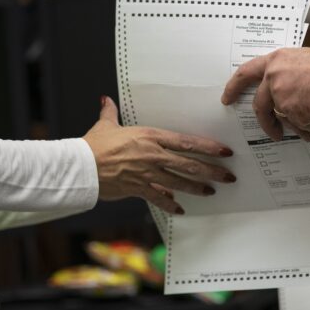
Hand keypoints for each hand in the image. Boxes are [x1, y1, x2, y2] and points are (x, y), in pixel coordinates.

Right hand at [84, 96, 235, 214]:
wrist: (80, 166)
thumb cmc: (93, 146)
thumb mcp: (105, 125)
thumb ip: (110, 112)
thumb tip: (107, 100)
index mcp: (150, 137)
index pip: (186, 142)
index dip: (208, 147)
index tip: (223, 151)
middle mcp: (153, 155)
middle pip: (189, 164)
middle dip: (211, 170)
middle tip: (228, 176)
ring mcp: (148, 173)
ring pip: (180, 182)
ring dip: (197, 188)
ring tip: (211, 191)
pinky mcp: (138, 189)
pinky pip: (159, 198)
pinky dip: (170, 204)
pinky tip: (180, 209)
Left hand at [221, 47, 309, 140]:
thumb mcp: (303, 61)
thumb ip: (287, 73)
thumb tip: (283, 91)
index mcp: (275, 61)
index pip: (245, 73)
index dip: (233, 87)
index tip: (227, 97)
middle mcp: (274, 78)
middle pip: (260, 105)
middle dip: (266, 122)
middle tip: (271, 131)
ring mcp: (282, 96)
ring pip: (282, 118)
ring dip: (295, 126)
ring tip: (309, 128)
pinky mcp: (293, 112)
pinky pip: (297, 125)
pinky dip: (308, 127)